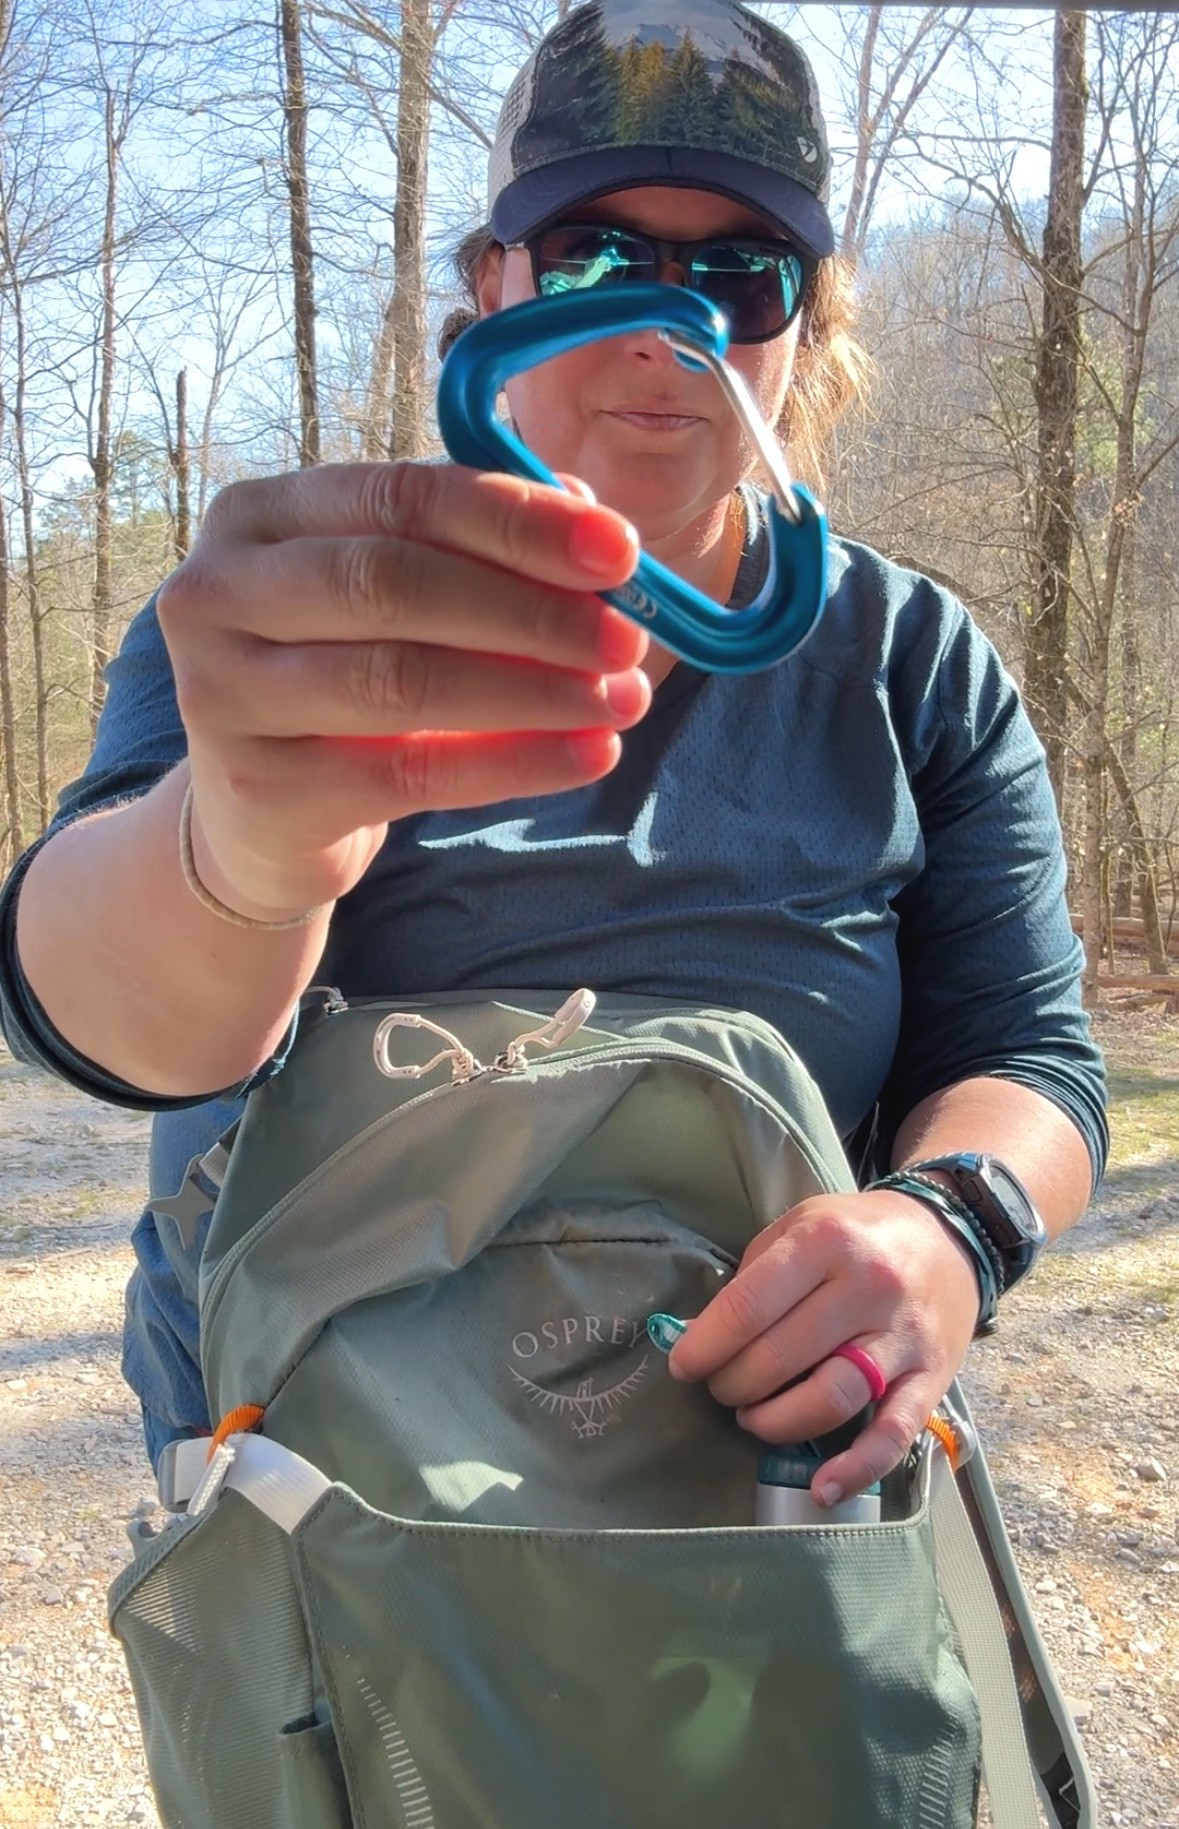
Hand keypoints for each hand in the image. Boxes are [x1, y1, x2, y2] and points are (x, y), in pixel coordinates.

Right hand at [156, 461, 648, 919]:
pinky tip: (589, 755)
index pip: (401, 496)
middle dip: (529, 610)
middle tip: (626, 637)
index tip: (620, 550)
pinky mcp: (259, 790)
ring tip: (622, 698)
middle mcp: (218, 592)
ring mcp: (224, 694)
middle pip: (393, 583)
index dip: (517, 519)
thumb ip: (477, 547)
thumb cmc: (339, 682)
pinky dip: (514, 765)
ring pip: (402, 680)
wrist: (255, 819)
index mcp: (258, 516)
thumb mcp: (395, 603)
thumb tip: (583, 503)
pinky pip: (411, 773)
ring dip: (532, 690)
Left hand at [666, 1190, 981, 1503]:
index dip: (706, 1345)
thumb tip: (698, 1334)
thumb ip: (752, 1278)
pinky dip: (857, 1468)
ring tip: (754, 1418)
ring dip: (777, 1422)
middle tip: (721, 1388)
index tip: (683, 1365)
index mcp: (825, 1241)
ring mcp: (902, 1337)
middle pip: (782, 1357)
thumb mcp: (800, 1225)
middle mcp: (867, 1287)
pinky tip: (823, 1488)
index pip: (749, 1306)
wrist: (950, 1237)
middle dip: (734, 1384)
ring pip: (830, 1397)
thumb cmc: (859, 1232)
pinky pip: (894, 1433)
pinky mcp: (932, 1378)